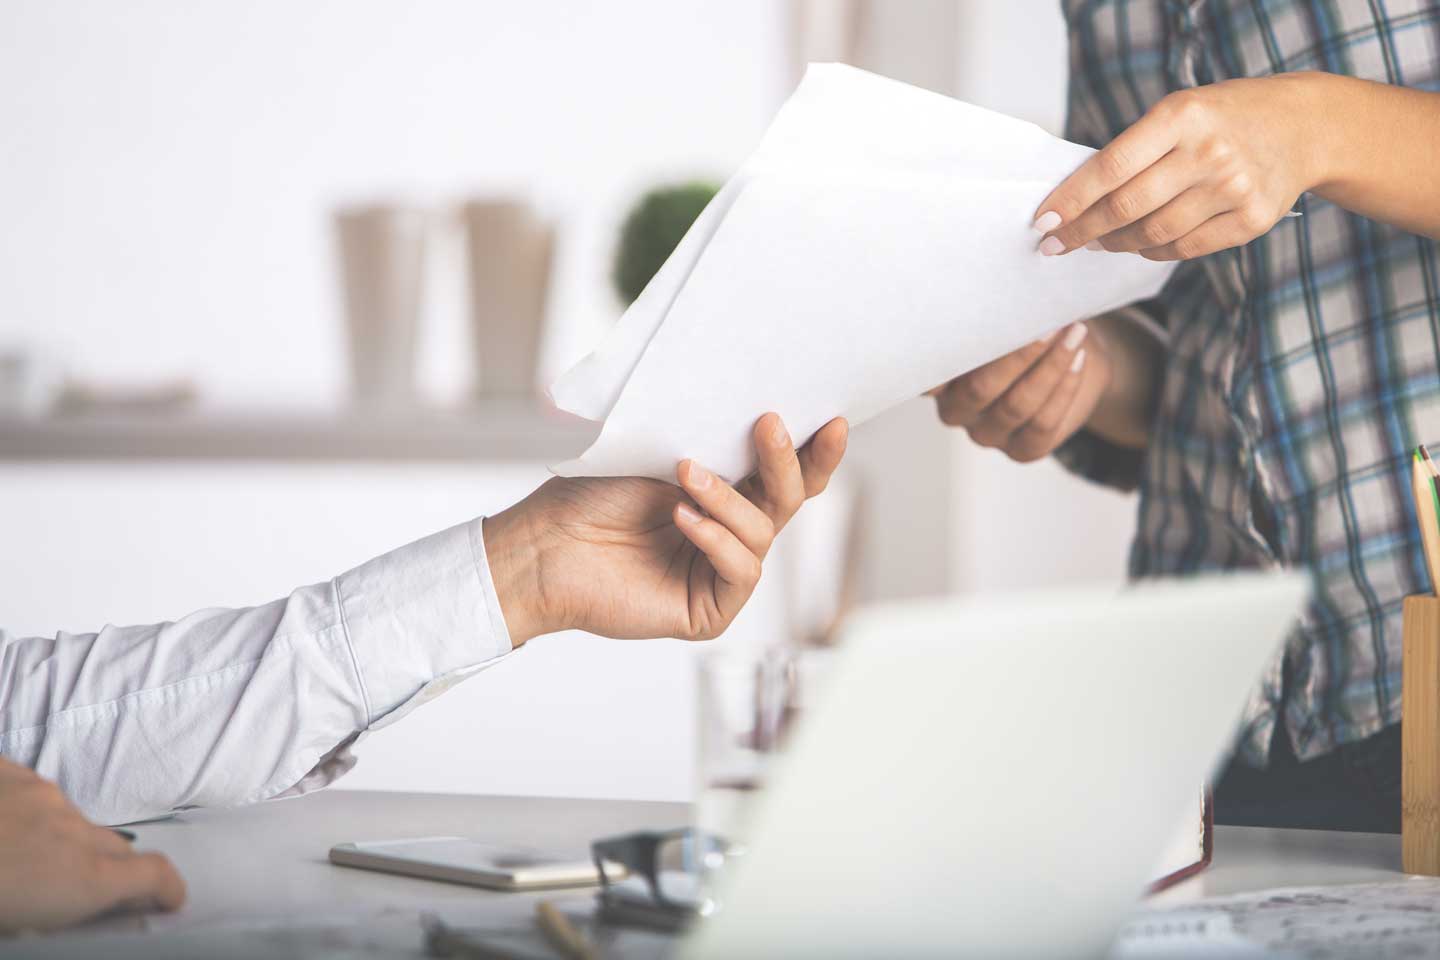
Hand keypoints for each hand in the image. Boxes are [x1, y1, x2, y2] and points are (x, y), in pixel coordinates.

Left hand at [0, 758, 184, 933]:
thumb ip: (74, 911)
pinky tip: (3, 826)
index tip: (169, 900)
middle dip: (106, 866)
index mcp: (83, 879)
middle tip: (71, 890)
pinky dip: (28, 811)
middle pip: (115, 847)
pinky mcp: (13, 773)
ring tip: (17, 857)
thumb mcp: (29, 928)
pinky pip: (37, 793)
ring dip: (58, 839)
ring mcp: (43, 796)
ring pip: (73, 820)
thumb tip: (95, 909)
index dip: (167, 889)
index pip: (154, 874)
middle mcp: (74, 830)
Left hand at [483, 413, 847, 644]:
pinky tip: (682, 518)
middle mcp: (728, 532)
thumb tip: (762, 413)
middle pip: (788, 500)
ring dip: (728, 499)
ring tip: (686, 474)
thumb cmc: (590, 497)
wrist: (543, 545)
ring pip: (762, 532)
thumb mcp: (659, 452)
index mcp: (723, 493)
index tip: (832, 419)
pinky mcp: (709, 610)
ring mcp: (720, 572)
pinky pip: (740, 571)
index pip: (781, 474)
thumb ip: (713, 442)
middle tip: (770, 424)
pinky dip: (717, 540)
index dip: (812, 451)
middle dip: (787, 462)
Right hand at [930, 321, 1107, 461]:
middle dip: (1016, 355)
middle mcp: (956, 411)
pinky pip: (1043, 424)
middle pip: (979, 389)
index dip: (941, 356)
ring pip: (1016, 406)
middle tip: (1045, 324)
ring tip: (1073, 333)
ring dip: (1050, 367)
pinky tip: (1078, 359)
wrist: (1075, 359)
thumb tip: (1002, 281)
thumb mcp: (1009, 317)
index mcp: (939, 379)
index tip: (962, 322)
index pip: (927, 375)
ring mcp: (988, 434)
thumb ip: (995, 311)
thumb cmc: (1031, 329)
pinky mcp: (1023, 450)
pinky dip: (1065, 388)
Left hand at [1033, 74, 1321, 260]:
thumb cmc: (1221, 119)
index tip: (1043, 222)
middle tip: (1056, 244)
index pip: (1110, 167)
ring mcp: (1233, 188)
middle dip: (1083, 231)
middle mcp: (1209, 152)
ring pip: (1152, 235)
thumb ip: (1134, 150)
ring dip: (1115, 243)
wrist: (1302, 127)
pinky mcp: (1251, 221)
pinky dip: (1152, 252)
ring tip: (1098, 241)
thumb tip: (1075, 201)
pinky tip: (1138, 246)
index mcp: (1182, 115)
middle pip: (1126, 207)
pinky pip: (1183, 248)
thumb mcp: (1179, 112)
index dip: (1071, 200)